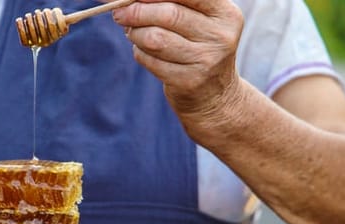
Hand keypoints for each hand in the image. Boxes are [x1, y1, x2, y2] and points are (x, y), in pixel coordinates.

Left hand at [111, 0, 246, 120]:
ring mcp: (206, 60)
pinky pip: (149, 60)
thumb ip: (169, 4)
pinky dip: (139, 53)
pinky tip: (145, 52)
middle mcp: (220, 35)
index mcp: (225, 13)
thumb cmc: (196, 46)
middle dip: (136, 12)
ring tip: (134, 34)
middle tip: (119, 14)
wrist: (214, 93)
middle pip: (168, 15)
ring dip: (135, 34)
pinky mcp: (188, 80)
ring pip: (154, 38)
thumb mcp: (195, 21)